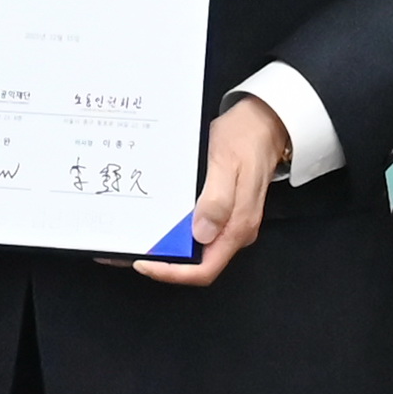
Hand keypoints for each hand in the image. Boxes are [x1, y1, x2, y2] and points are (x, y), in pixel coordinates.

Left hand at [125, 95, 289, 288]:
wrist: (265, 120)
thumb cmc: (245, 137)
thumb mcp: (227, 164)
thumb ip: (217, 200)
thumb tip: (201, 234)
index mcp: (237, 227)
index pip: (205, 269)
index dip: (173, 273)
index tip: (143, 262)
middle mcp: (234, 231)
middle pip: (196, 263)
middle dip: (162, 262)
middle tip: (126, 250)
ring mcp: (229, 221)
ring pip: (195, 249)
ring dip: (166, 248)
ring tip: (134, 238)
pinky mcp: (223, 210)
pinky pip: (196, 229)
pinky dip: (174, 230)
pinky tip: (156, 219)